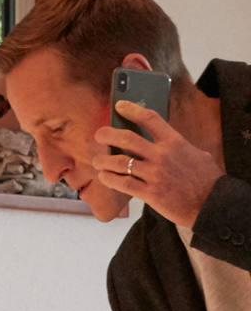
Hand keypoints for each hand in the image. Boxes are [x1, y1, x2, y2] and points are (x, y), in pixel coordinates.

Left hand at [92, 101, 220, 227]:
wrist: (212, 204)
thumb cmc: (206, 180)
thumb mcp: (197, 154)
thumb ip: (179, 146)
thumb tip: (166, 141)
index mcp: (174, 142)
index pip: (149, 118)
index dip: (132, 109)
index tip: (119, 106)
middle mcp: (162, 155)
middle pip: (127, 138)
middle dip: (108, 134)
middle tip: (99, 135)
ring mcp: (155, 175)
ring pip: (120, 162)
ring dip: (104, 160)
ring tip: (97, 161)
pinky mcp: (150, 194)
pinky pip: (123, 184)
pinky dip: (110, 179)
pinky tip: (104, 177)